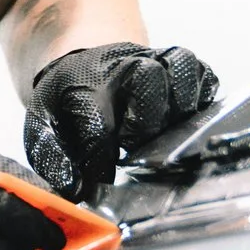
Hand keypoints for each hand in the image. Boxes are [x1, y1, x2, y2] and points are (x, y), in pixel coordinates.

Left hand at [23, 43, 215, 202]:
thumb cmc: (68, 101)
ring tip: (161, 135)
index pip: (98, 122)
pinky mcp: (185, 67)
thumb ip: (51, 156)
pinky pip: (206, 80)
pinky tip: (183, 124)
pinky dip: (201, 103)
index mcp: (85, 81)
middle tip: (132, 147)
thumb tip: (74, 188)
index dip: (101, 160)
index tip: (97, 183)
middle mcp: (126, 63)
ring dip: (177, 110)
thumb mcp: (43, 124)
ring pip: (183, 74)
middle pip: (149, 80)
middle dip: (144, 124)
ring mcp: (159, 61)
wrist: (87, 63)